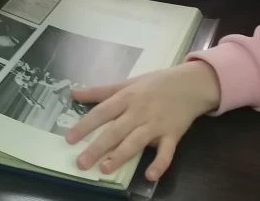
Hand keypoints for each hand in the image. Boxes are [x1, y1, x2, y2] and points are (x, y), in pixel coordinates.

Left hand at [66, 62, 220, 181]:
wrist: (190, 84)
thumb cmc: (155, 84)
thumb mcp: (128, 83)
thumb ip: (101, 91)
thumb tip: (74, 93)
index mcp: (127, 97)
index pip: (102, 112)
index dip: (85, 125)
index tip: (69, 139)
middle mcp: (139, 111)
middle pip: (116, 130)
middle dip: (98, 147)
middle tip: (81, 162)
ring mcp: (156, 124)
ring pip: (136, 141)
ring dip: (121, 155)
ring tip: (105, 168)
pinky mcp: (172, 135)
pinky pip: (167, 152)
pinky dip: (159, 164)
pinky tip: (149, 175)